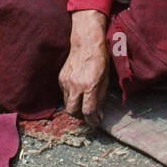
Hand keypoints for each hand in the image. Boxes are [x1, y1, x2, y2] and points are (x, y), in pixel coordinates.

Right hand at [59, 11, 110, 125]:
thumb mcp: (106, 79)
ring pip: (67, 104)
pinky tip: (78, 92)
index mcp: (89, 85)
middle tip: (88, 117)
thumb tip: (100, 113)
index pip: (88, 111)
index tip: (95, 124)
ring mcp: (66, 81)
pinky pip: (64, 94)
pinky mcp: (61, 78)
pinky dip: (71, 97)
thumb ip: (101, 97)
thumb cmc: (100, 59)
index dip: (92, 121)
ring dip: (75, 108)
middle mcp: (76, 85)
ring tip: (83, 105)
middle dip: (80, 117)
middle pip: (73, 111)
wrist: (86, 43)